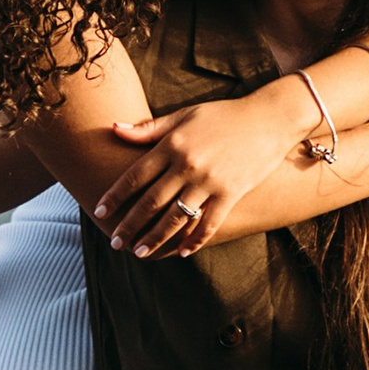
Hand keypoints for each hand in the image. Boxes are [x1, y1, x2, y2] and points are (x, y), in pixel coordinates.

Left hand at [91, 81, 304, 255]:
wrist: (269, 118)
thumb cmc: (223, 116)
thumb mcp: (184, 116)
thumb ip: (149, 129)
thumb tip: (114, 128)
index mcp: (172, 144)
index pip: (134, 175)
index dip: (115, 196)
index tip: (99, 212)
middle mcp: (187, 164)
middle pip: (150, 202)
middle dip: (129, 225)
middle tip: (114, 242)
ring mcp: (210, 181)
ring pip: (176, 217)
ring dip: (155, 238)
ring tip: (140, 253)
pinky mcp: (231, 193)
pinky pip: (209, 223)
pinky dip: (194, 240)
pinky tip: (182, 252)